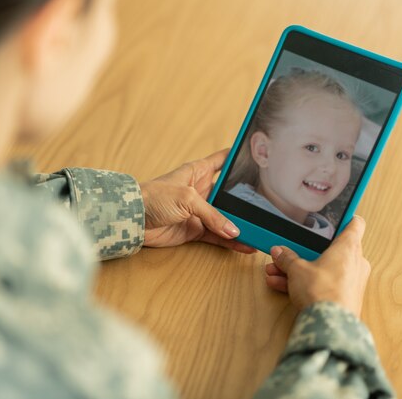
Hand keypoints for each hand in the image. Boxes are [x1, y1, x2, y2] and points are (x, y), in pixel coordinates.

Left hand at [140, 149, 255, 253]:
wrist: (133, 219)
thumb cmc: (154, 197)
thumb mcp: (187, 198)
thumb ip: (212, 214)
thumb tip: (233, 230)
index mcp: (198, 171)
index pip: (224, 160)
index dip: (240, 157)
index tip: (259, 157)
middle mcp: (202, 190)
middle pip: (230, 193)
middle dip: (246, 198)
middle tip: (268, 203)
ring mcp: (199, 211)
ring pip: (226, 217)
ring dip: (241, 224)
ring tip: (261, 229)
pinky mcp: (195, 230)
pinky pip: (217, 236)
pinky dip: (230, 242)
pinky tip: (245, 245)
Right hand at [266, 216, 370, 316]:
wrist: (329, 327)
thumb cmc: (321, 292)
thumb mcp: (297, 269)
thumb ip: (287, 258)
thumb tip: (279, 252)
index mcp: (348, 247)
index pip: (354, 224)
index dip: (345, 218)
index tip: (335, 215)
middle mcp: (354, 262)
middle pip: (330, 249)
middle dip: (305, 252)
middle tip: (286, 253)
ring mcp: (351, 281)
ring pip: (322, 268)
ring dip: (299, 270)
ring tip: (275, 273)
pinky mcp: (344, 297)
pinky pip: (323, 284)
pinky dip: (305, 283)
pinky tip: (281, 286)